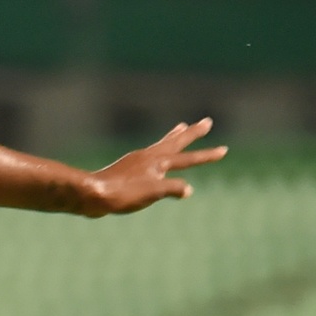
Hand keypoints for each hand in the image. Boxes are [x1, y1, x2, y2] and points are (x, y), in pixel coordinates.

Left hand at [81, 120, 226, 216]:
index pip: (189, 158)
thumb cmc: (121, 194)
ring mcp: (137, 160)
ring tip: (182, 127)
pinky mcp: (127, 168)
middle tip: (207, 121)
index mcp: (158, 162)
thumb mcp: (151, 193)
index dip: (207, 155)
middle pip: (176, 142)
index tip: (224, 150)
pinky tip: (154, 155)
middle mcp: (149, 157)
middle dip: (193, 133)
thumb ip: (171, 189)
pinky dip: (158, 150)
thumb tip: (188, 189)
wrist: (91, 194)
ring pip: (161, 145)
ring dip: (174, 136)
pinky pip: (149, 155)